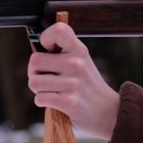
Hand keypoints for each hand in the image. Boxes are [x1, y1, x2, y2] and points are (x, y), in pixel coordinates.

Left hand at [27, 22, 120, 139]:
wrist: (108, 112)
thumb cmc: (88, 87)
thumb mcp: (82, 63)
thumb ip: (62, 54)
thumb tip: (35, 56)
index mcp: (80, 51)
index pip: (58, 30)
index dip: (45, 38)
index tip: (48, 50)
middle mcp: (77, 65)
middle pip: (35, 61)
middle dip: (35, 72)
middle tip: (46, 79)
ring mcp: (73, 84)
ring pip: (34, 82)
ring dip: (38, 90)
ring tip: (52, 91)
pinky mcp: (69, 102)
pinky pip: (40, 98)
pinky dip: (42, 102)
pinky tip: (55, 102)